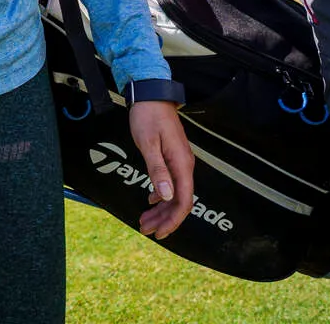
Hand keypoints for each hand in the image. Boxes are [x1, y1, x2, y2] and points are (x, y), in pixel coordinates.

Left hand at [128, 101, 194, 239]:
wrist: (151, 95)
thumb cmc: (147, 117)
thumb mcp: (148, 144)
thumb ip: (157, 170)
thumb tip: (166, 196)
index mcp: (181, 164)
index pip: (183, 201)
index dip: (173, 220)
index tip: (160, 233)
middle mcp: (184, 165)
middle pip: (179, 201)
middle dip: (164, 219)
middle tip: (146, 230)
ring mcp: (179, 161)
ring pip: (174, 194)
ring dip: (161, 210)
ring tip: (144, 221)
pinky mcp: (172, 157)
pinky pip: (170, 183)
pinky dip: (160, 196)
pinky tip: (150, 201)